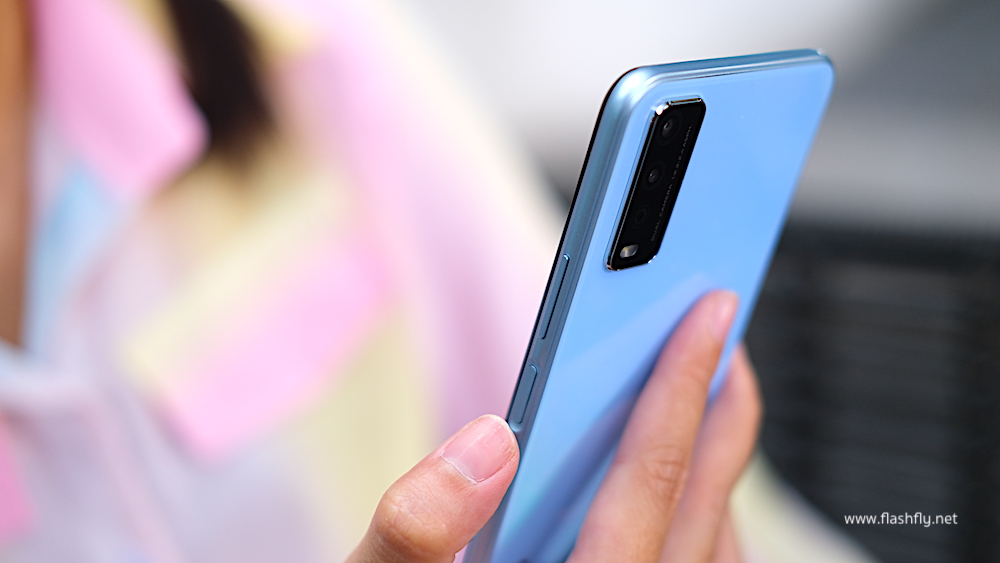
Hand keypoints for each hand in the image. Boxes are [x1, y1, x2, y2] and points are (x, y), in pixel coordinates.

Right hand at [347, 290, 761, 562]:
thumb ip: (416, 535)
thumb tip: (491, 441)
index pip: (647, 485)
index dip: (680, 385)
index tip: (708, 311)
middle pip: (702, 512)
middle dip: (722, 413)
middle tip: (726, 335)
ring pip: (713, 553)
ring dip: (718, 468)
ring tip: (706, 398)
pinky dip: (698, 522)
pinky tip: (673, 493)